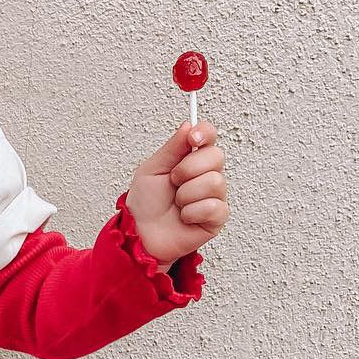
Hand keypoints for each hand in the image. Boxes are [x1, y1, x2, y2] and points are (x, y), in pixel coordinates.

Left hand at [125, 119, 228, 267]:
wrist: (141, 234)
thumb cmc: (145, 204)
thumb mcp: (152, 169)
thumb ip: (172, 148)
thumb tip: (188, 125)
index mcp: (191, 159)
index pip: (209, 136)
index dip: (205, 133)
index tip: (193, 138)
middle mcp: (207, 174)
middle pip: (216, 156)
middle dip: (188, 169)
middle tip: (173, 181)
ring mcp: (214, 196)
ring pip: (215, 182)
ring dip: (187, 194)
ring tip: (176, 203)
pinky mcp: (217, 218)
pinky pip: (213, 207)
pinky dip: (192, 212)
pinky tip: (184, 217)